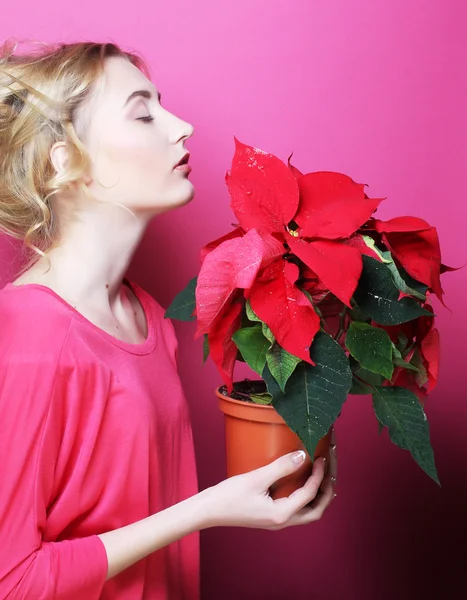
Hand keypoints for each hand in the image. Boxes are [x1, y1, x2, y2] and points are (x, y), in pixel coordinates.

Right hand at [201, 428, 336, 530]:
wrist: (208, 510)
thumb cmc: (228, 496)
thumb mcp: (256, 478)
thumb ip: (281, 467)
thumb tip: (303, 455)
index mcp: (281, 515)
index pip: (310, 494)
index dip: (319, 474)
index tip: (321, 455)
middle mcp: (283, 522)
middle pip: (317, 509)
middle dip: (327, 488)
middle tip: (330, 466)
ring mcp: (278, 520)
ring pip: (309, 511)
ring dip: (320, 493)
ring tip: (324, 473)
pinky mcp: (272, 515)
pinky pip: (298, 507)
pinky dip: (307, 495)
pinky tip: (305, 480)